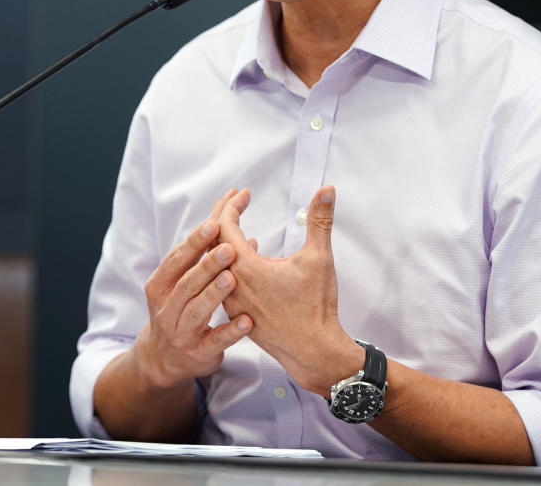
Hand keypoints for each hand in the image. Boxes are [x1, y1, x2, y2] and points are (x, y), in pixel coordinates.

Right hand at [127, 189, 253, 390]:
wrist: (164, 358)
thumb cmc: (179, 309)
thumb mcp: (180, 282)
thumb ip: (202, 255)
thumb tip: (233, 225)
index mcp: (160, 286)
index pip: (176, 259)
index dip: (194, 241)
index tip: (213, 223)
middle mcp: (167, 308)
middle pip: (187, 283)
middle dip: (207, 264)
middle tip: (229, 248)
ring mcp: (181, 332)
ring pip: (196, 311)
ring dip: (214, 293)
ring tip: (232, 278)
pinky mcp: (199, 353)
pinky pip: (215, 341)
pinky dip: (230, 331)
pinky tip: (247, 320)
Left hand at [218, 186, 360, 395]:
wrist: (313, 352)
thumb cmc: (315, 306)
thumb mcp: (319, 258)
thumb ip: (320, 220)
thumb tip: (327, 189)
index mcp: (245, 267)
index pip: (224, 226)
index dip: (232, 205)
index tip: (244, 192)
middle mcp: (231, 284)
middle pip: (213, 242)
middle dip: (224, 217)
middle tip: (234, 199)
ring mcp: (231, 302)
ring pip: (215, 265)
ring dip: (222, 241)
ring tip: (233, 224)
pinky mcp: (236, 315)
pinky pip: (222, 281)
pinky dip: (227, 263)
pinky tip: (244, 257)